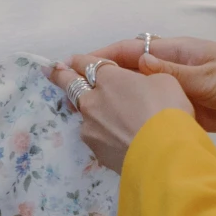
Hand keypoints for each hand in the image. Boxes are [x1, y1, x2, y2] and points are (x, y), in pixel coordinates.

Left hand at [48, 53, 194, 171]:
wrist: (164, 156)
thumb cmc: (167, 111)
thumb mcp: (165, 82)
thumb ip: (145, 79)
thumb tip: (138, 85)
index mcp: (109, 78)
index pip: (88, 63)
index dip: (81, 60)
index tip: (71, 60)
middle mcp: (92, 100)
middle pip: (71, 85)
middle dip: (59, 76)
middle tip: (47, 71)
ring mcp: (90, 128)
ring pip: (83, 114)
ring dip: (87, 110)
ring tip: (95, 113)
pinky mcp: (95, 151)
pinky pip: (95, 136)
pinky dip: (102, 134)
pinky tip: (115, 138)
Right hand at [71, 36, 215, 133]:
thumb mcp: (206, 75)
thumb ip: (172, 71)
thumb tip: (139, 61)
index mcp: (173, 52)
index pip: (129, 50)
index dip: (101, 56)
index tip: (74, 64)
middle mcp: (168, 67)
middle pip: (127, 70)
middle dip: (99, 76)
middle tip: (68, 87)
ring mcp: (174, 88)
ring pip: (136, 91)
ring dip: (114, 97)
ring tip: (85, 110)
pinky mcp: (182, 109)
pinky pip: (150, 108)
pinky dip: (133, 113)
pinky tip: (117, 125)